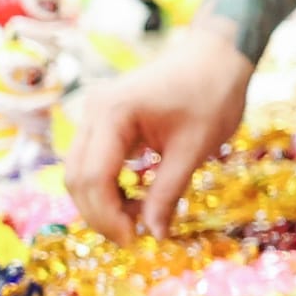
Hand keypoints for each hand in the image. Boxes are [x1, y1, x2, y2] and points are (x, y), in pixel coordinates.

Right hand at [60, 18, 256, 238]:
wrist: (218, 53)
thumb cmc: (213, 94)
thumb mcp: (195, 148)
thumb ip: (168, 192)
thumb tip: (154, 234)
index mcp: (112, 114)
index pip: (93, 178)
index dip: (108, 217)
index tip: (134, 241)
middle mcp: (92, 112)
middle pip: (77, 178)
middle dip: (101, 214)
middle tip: (135, 238)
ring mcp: (94, 114)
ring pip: (80, 172)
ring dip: (102, 202)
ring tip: (139, 219)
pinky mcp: (104, 120)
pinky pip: (93, 161)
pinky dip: (108, 186)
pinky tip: (134, 200)